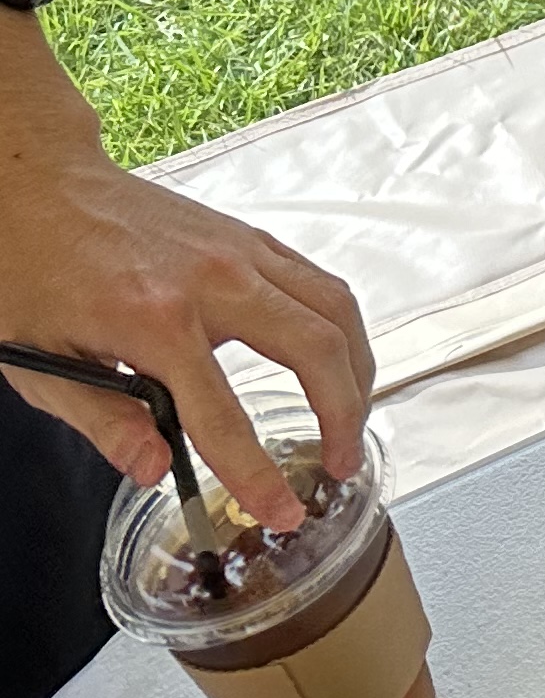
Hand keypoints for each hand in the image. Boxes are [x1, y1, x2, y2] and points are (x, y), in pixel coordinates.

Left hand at [0, 19, 373, 530]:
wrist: (36, 187)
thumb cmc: (27, 270)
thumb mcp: (36, 362)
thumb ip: (102, 420)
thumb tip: (155, 469)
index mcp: (153, 320)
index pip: (222, 415)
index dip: (257, 473)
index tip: (283, 510)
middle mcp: (213, 279)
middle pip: (316, 349)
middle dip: (344, 413)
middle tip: (340, 463)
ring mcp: (239, 250)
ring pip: (335, 308)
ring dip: (357, 367)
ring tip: (353, 414)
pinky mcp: (247, 236)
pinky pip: (319, 282)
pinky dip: (340, 326)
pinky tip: (334, 357)